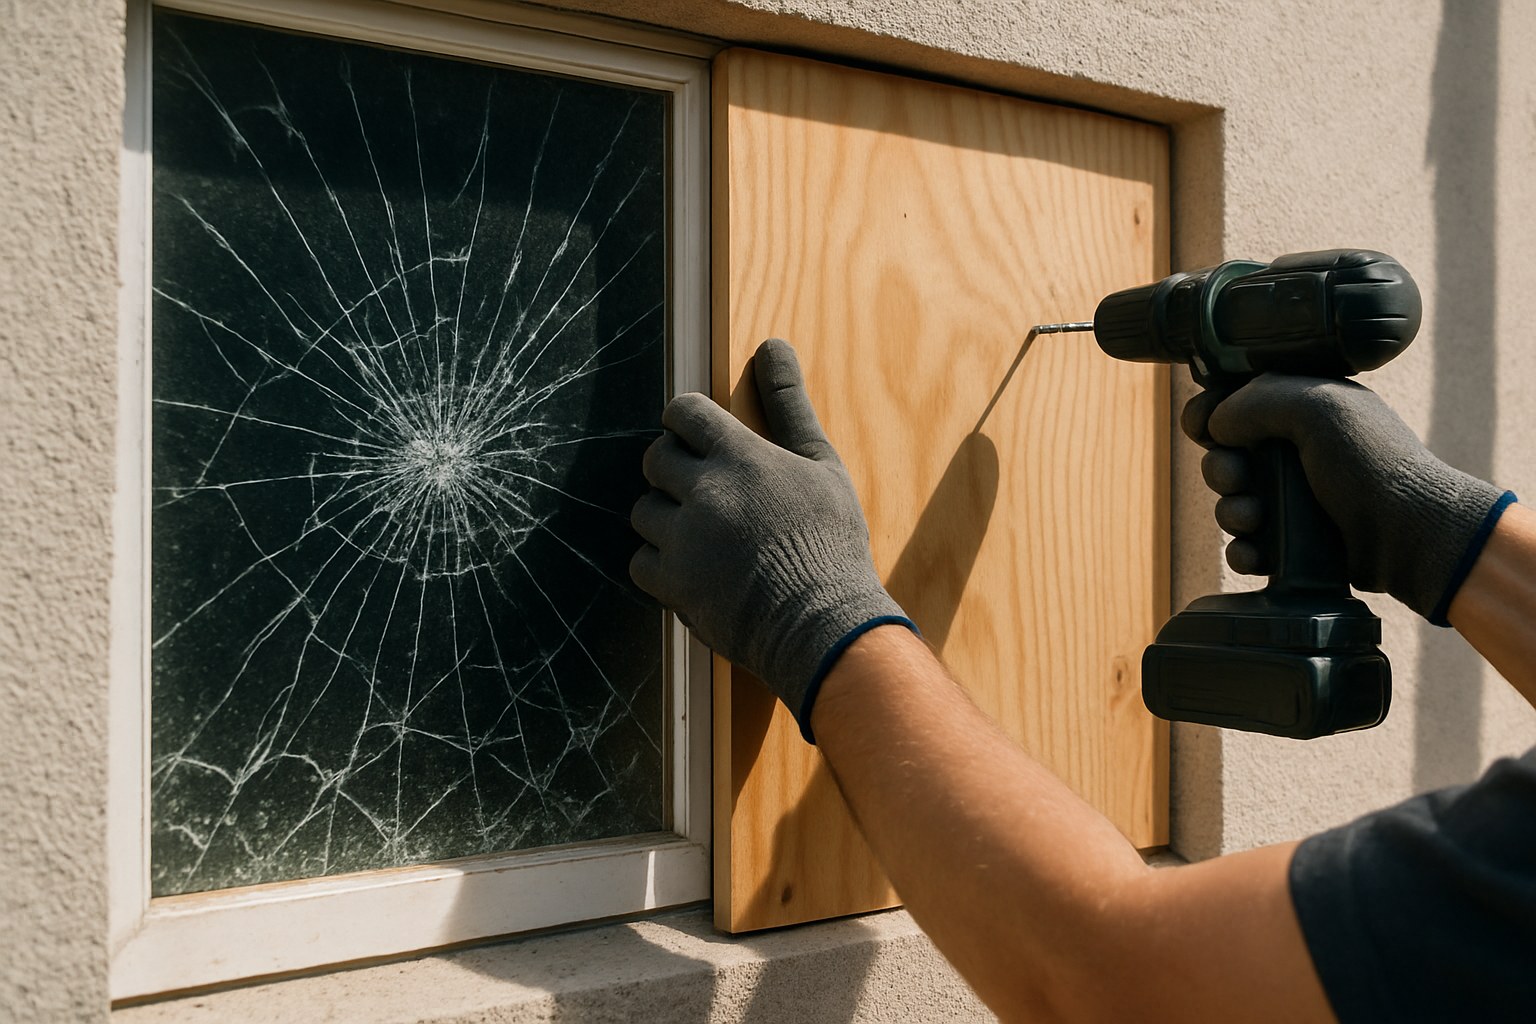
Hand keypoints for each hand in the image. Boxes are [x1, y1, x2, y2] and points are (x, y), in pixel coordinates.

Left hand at [629, 338, 914, 739]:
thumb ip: (790, 403)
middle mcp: (705, 492)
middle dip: (674, 469)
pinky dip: (660, 564)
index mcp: (740, 456)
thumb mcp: (821, 463)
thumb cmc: (832, 541)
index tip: (697, 438)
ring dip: (666, 517)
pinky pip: (640, 561)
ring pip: (644, 510)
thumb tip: (773, 345)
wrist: (823, 623)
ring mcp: (684, 540)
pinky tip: (692, 567)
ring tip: (701, 532)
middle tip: (703, 489)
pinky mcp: (674, 585)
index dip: (685, 423)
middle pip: (656, 459)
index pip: (684, 412)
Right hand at [1183, 373, 1514, 623]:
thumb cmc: (1371, 463)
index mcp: (1303, 408)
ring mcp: (1294, 498)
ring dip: (1232, 512)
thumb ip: (1256, 401)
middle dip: (1221, 469)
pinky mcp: (1294, 542)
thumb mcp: (1317, 406)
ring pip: (1231, 502)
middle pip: (1224, 455)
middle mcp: (1296, 450)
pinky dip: (1245, 550)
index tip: (1204, 428)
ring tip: (1256, 518)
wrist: (1409, 533)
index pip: (1235, 402)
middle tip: (1238, 477)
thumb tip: (1216, 425)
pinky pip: (1247, 546)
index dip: (1210, 414)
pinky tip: (1258, 552)